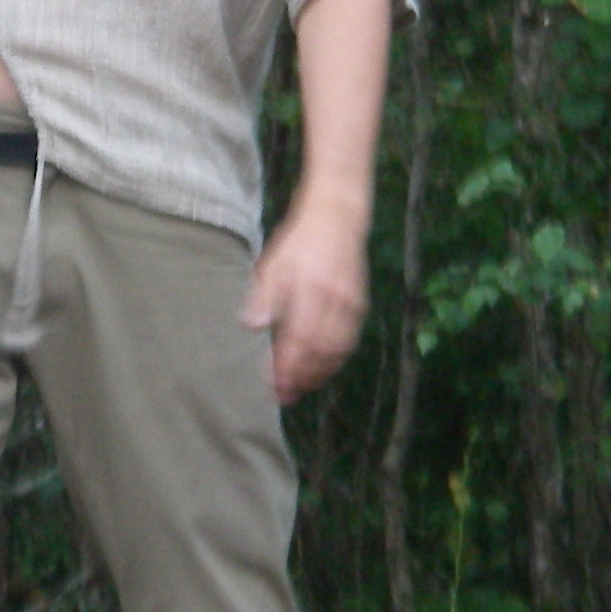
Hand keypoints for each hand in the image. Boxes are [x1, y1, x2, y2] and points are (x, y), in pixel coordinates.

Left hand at [240, 193, 369, 404]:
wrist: (337, 216)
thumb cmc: (299, 240)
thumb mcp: (274, 262)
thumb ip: (264, 296)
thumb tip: (251, 326)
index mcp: (309, 292)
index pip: (298, 341)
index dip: (287, 368)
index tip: (272, 386)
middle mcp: (333, 303)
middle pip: (319, 352)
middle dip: (302, 378)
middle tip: (284, 395)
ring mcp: (350, 305)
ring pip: (337, 351)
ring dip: (319, 373)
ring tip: (301, 386)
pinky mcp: (359, 305)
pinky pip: (349, 341)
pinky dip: (335, 359)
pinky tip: (322, 366)